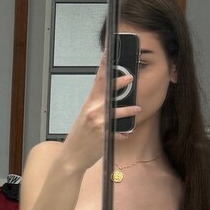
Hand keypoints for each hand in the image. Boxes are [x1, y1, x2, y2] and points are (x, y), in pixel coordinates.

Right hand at [59, 59, 140, 175]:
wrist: (71, 156)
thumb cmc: (80, 136)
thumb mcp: (86, 117)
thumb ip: (97, 106)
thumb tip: (111, 96)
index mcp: (88, 103)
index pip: (97, 80)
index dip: (103, 66)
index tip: (109, 53)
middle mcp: (92, 111)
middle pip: (106, 93)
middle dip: (118, 84)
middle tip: (130, 77)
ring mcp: (97, 123)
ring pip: (116, 112)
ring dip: (128, 110)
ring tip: (137, 108)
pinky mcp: (102, 135)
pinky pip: (117, 132)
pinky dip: (123, 133)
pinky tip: (126, 134)